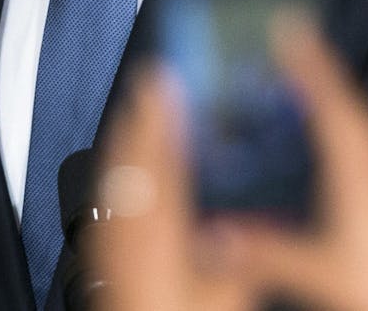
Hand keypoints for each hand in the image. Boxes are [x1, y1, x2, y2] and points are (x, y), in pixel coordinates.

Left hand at [88, 67, 253, 310]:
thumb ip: (241, 254)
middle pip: (131, 159)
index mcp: (160, 231)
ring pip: (115, 177)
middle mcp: (129, 231)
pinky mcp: (106, 262)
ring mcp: (112, 245)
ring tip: (136, 113)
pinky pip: (108, 202)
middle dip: (140, 117)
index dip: (162, 114)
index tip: (166, 78)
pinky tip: (122, 176)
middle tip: (149, 81)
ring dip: (125, 140)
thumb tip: (261, 219)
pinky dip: (116, 175)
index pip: (160, 156)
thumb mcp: (229, 297)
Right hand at [89, 17, 367, 310]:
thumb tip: (210, 234)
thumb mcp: (314, 268)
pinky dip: (355, 132)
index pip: (330, 98)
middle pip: (351, 103)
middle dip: (319, 75)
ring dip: (337, 104)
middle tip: (288, 48)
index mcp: (363, 169)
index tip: (289, 23)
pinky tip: (342, 146)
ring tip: (308, 89)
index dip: (307, 59)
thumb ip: (259, 247)